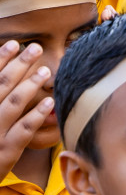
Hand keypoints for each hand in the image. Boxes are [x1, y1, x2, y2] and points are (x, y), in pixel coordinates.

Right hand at [0, 42, 55, 179]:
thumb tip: (8, 77)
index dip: (0, 59)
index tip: (14, 43)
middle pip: (1, 85)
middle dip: (18, 65)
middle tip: (35, 48)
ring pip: (13, 104)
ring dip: (30, 85)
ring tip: (45, 71)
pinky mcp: (5, 151)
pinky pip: (23, 130)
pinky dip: (36, 115)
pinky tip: (50, 102)